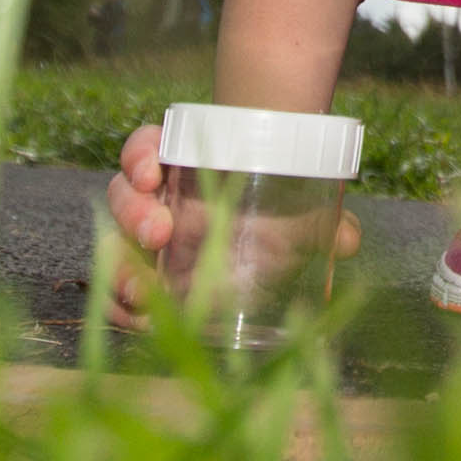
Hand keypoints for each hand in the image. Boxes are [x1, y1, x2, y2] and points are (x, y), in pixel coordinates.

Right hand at [105, 121, 360, 326]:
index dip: (141, 154)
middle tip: (157, 233)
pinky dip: (115, 298)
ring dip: (118, 261)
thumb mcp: (305, 216)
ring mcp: (144, 237)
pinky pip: (114, 282)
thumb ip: (328, 224)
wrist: (275, 254)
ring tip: (138, 285)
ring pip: (114, 239)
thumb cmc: (284, 217)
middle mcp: (158, 198)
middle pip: (125, 194)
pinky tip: (131, 312)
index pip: (148, 147)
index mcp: (188, 167)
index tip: (152, 170)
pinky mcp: (142, 274)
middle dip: (132, 213)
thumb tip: (346, 241)